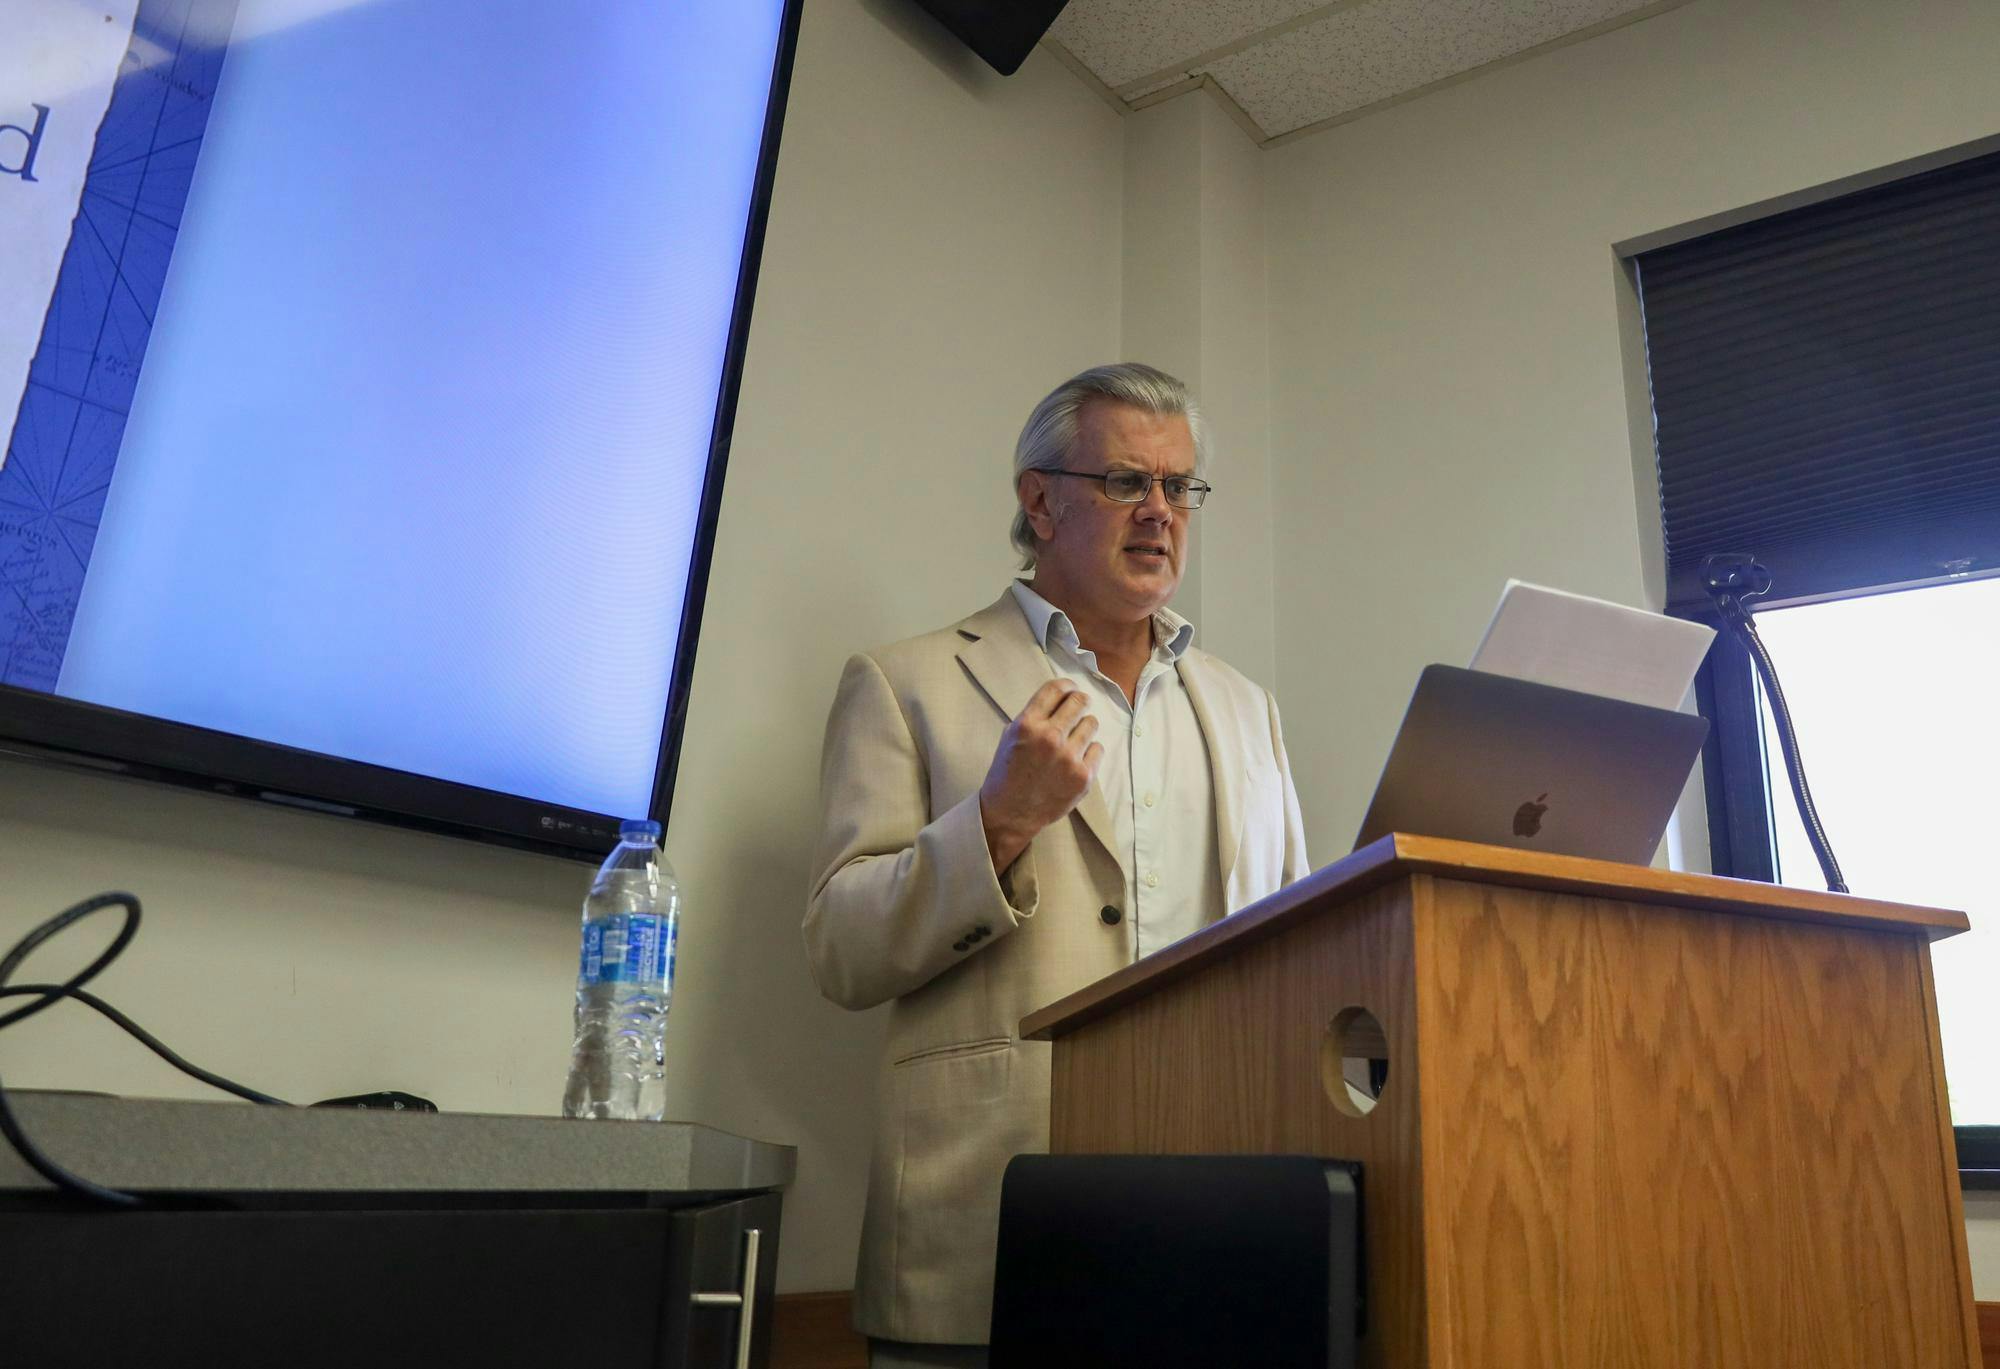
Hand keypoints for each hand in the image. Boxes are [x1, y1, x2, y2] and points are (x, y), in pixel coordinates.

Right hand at [979, 681, 1102, 874]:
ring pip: (1091, 723)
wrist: (1010, 813)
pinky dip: (1089, 751)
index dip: (1067, 685)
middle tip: (1079, 708)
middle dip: (1080, 701)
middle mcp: (1049, 737)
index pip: (1056, 689)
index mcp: (1027, 724)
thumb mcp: (1010, 737)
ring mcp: (1068, 757)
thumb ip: (1033, 717)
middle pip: (1079, 701)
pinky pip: (1098, 748)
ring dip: (1084, 727)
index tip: (1070, 689)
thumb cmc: (1008, 772)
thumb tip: (1060, 699)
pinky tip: (1076, 759)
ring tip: (1074, 739)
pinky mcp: (1083, 776)